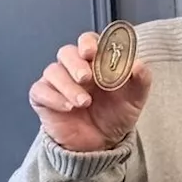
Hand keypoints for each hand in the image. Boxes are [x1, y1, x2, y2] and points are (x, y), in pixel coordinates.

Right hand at [28, 31, 150, 151]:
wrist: (102, 141)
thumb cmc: (117, 113)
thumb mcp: (135, 97)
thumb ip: (141, 79)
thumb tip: (138, 65)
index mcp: (97, 60)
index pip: (88, 41)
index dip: (88, 43)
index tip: (92, 52)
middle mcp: (74, 67)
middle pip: (67, 52)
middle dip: (76, 63)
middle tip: (86, 78)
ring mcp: (57, 82)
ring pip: (53, 71)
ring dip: (68, 86)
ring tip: (84, 102)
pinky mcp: (43, 98)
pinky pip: (40, 91)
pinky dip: (54, 98)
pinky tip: (69, 108)